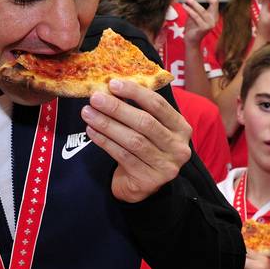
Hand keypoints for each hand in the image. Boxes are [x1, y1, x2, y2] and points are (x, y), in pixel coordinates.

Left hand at [82, 79, 192, 202]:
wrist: (142, 184)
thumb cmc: (144, 148)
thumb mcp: (148, 127)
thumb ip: (137, 108)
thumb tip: (110, 87)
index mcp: (181, 128)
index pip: (158, 105)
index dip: (135, 92)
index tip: (112, 84)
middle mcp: (178, 147)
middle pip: (145, 122)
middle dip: (117, 108)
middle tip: (95, 98)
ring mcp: (166, 166)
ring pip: (133, 140)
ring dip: (107, 124)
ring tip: (88, 113)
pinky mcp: (149, 180)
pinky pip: (123, 156)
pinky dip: (105, 141)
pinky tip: (91, 131)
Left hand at [182, 0, 218, 47]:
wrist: (191, 40)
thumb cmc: (193, 27)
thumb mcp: (194, 13)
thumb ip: (195, 5)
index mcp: (214, 13)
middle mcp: (214, 18)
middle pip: (214, 1)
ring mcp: (210, 23)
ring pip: (202, 9)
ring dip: (193, 3)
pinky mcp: (204, 28)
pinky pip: (196, 16)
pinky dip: (189, 10)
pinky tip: (184, 6)